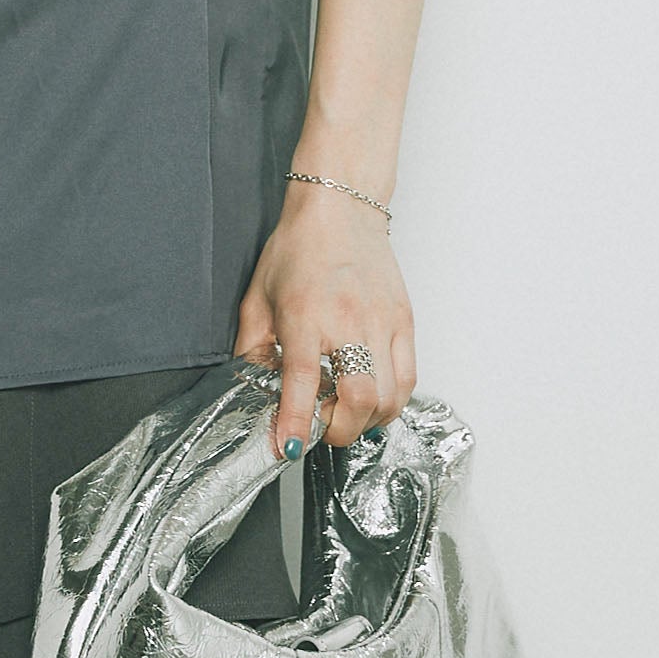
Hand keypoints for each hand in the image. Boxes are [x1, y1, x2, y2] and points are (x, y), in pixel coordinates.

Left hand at [233, 185, 414, 455]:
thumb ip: (251, 349)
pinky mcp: (404, 322)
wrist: (341, 209)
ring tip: (344, 412)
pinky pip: (407, 379)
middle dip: (338, 428)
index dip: (295, 421)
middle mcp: (349, 320)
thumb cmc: (298, 249)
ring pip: (390, 396)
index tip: (288, 448)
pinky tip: (370, 398)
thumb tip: (253, 389)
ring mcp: (384, 322)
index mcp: (305, 314)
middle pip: (360, 397)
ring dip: (366, 420)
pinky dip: (390, 401)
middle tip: (319, 427)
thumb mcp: (257, 299)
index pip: (302, 380)